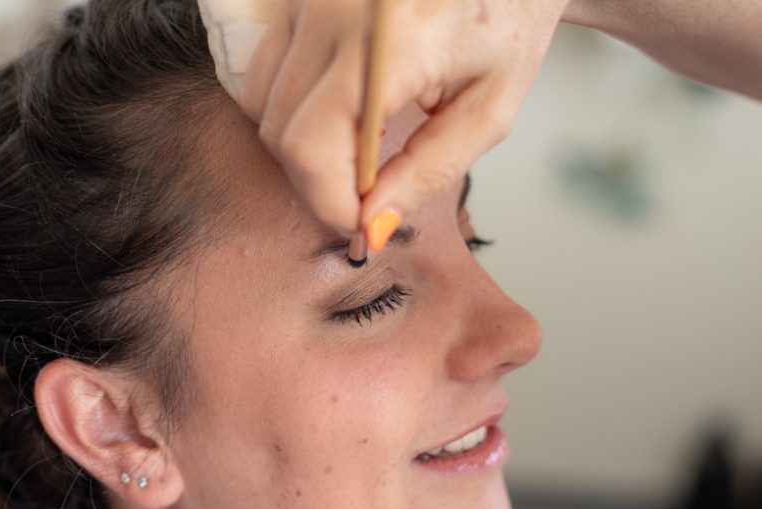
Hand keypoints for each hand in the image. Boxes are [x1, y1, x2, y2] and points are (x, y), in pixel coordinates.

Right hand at [239, 0, 567, 241]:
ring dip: (302, 144)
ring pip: (262, 106)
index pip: (311, 150)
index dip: (328, 202)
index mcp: (390, 45)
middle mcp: (334, 13)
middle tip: (365, 190)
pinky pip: (263, 69)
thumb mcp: (490, 105)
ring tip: (358, 141)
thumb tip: (373, 224)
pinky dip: (290, 105)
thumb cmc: (508, 13)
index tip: (359, 222)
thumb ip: (430, 170)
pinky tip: (340, 105)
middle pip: (281, 135)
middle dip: (318, 181)